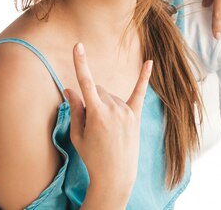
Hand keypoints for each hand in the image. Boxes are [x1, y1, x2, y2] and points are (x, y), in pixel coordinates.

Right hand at [65, 43, 151, 205]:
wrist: (116, 175)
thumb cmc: (92, 156)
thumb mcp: (78, 135)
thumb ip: (76, 109)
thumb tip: (70, 88)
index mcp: (96, 113)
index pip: (86, 83)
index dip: (80, 63)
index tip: (78, 46)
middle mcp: (114, 109)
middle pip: (98, 91)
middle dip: (91, 100)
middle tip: (90, 124)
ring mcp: (126, 111)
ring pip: (110, 96)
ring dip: (104, 104)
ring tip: (104, 129)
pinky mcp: (136, 115)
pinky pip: (140, 92)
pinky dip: (144, 77)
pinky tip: (150, 62)